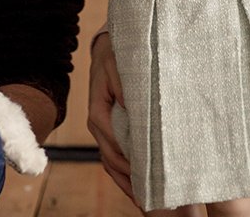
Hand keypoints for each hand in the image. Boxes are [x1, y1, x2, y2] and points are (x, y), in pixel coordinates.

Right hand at [86, 33, 136, 205]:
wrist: (107, 49)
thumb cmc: (116, 56)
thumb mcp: (120, 66)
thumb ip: (125, 87)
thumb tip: (133, 110)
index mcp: (98, 111)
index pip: (114, 143)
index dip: (130, 161)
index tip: (148, 175)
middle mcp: (97, 124)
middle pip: (112, 159)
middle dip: (130, 178)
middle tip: (151, 197)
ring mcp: (102, 129)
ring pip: (111, 163)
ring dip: (127, 181)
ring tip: (145, 201)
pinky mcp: (108, 130)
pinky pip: (113, 157)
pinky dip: (123, 175)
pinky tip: (136, 189)